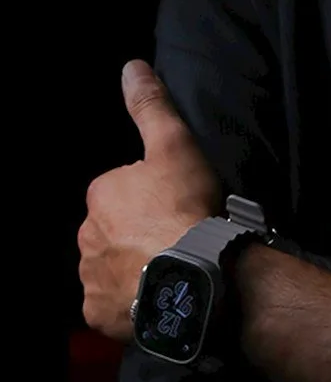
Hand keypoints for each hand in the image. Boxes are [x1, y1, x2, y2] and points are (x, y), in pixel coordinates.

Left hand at [78, 59, 221, 342]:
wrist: (192, 276)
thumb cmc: (184, 205)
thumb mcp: (175, 145)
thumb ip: (151, 107)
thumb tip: (131, 66)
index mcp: (102, 193)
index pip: (122, 189)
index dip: (151, 194)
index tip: (177, 201)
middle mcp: (86, 236)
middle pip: (113, 229)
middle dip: (137, 231)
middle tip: (175, 235)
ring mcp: (90, 278)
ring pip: (111, 266)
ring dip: (133, 266)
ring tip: (170, 267)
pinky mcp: (99, 314)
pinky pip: (112, 303)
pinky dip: (129, 300)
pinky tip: (157, 295)